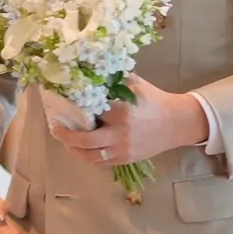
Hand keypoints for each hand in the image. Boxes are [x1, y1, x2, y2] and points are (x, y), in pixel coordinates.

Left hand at [50, 76, 207, 167]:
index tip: (60, 106)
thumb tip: (88, 70)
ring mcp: (123, 149)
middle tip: (56, 128)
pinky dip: (87, 157)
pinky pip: (101, 162)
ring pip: (91, 156)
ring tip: (65, 140)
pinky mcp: (127, 159)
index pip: (90, 112)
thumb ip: (113, 78)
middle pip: (85, 141)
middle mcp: (120, 133)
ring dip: (74, 149)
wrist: (176, 123)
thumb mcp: (135, 83)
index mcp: (121, 111)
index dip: (73, 110)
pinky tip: (80, 150)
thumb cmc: (153, 100)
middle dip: (66, 136)